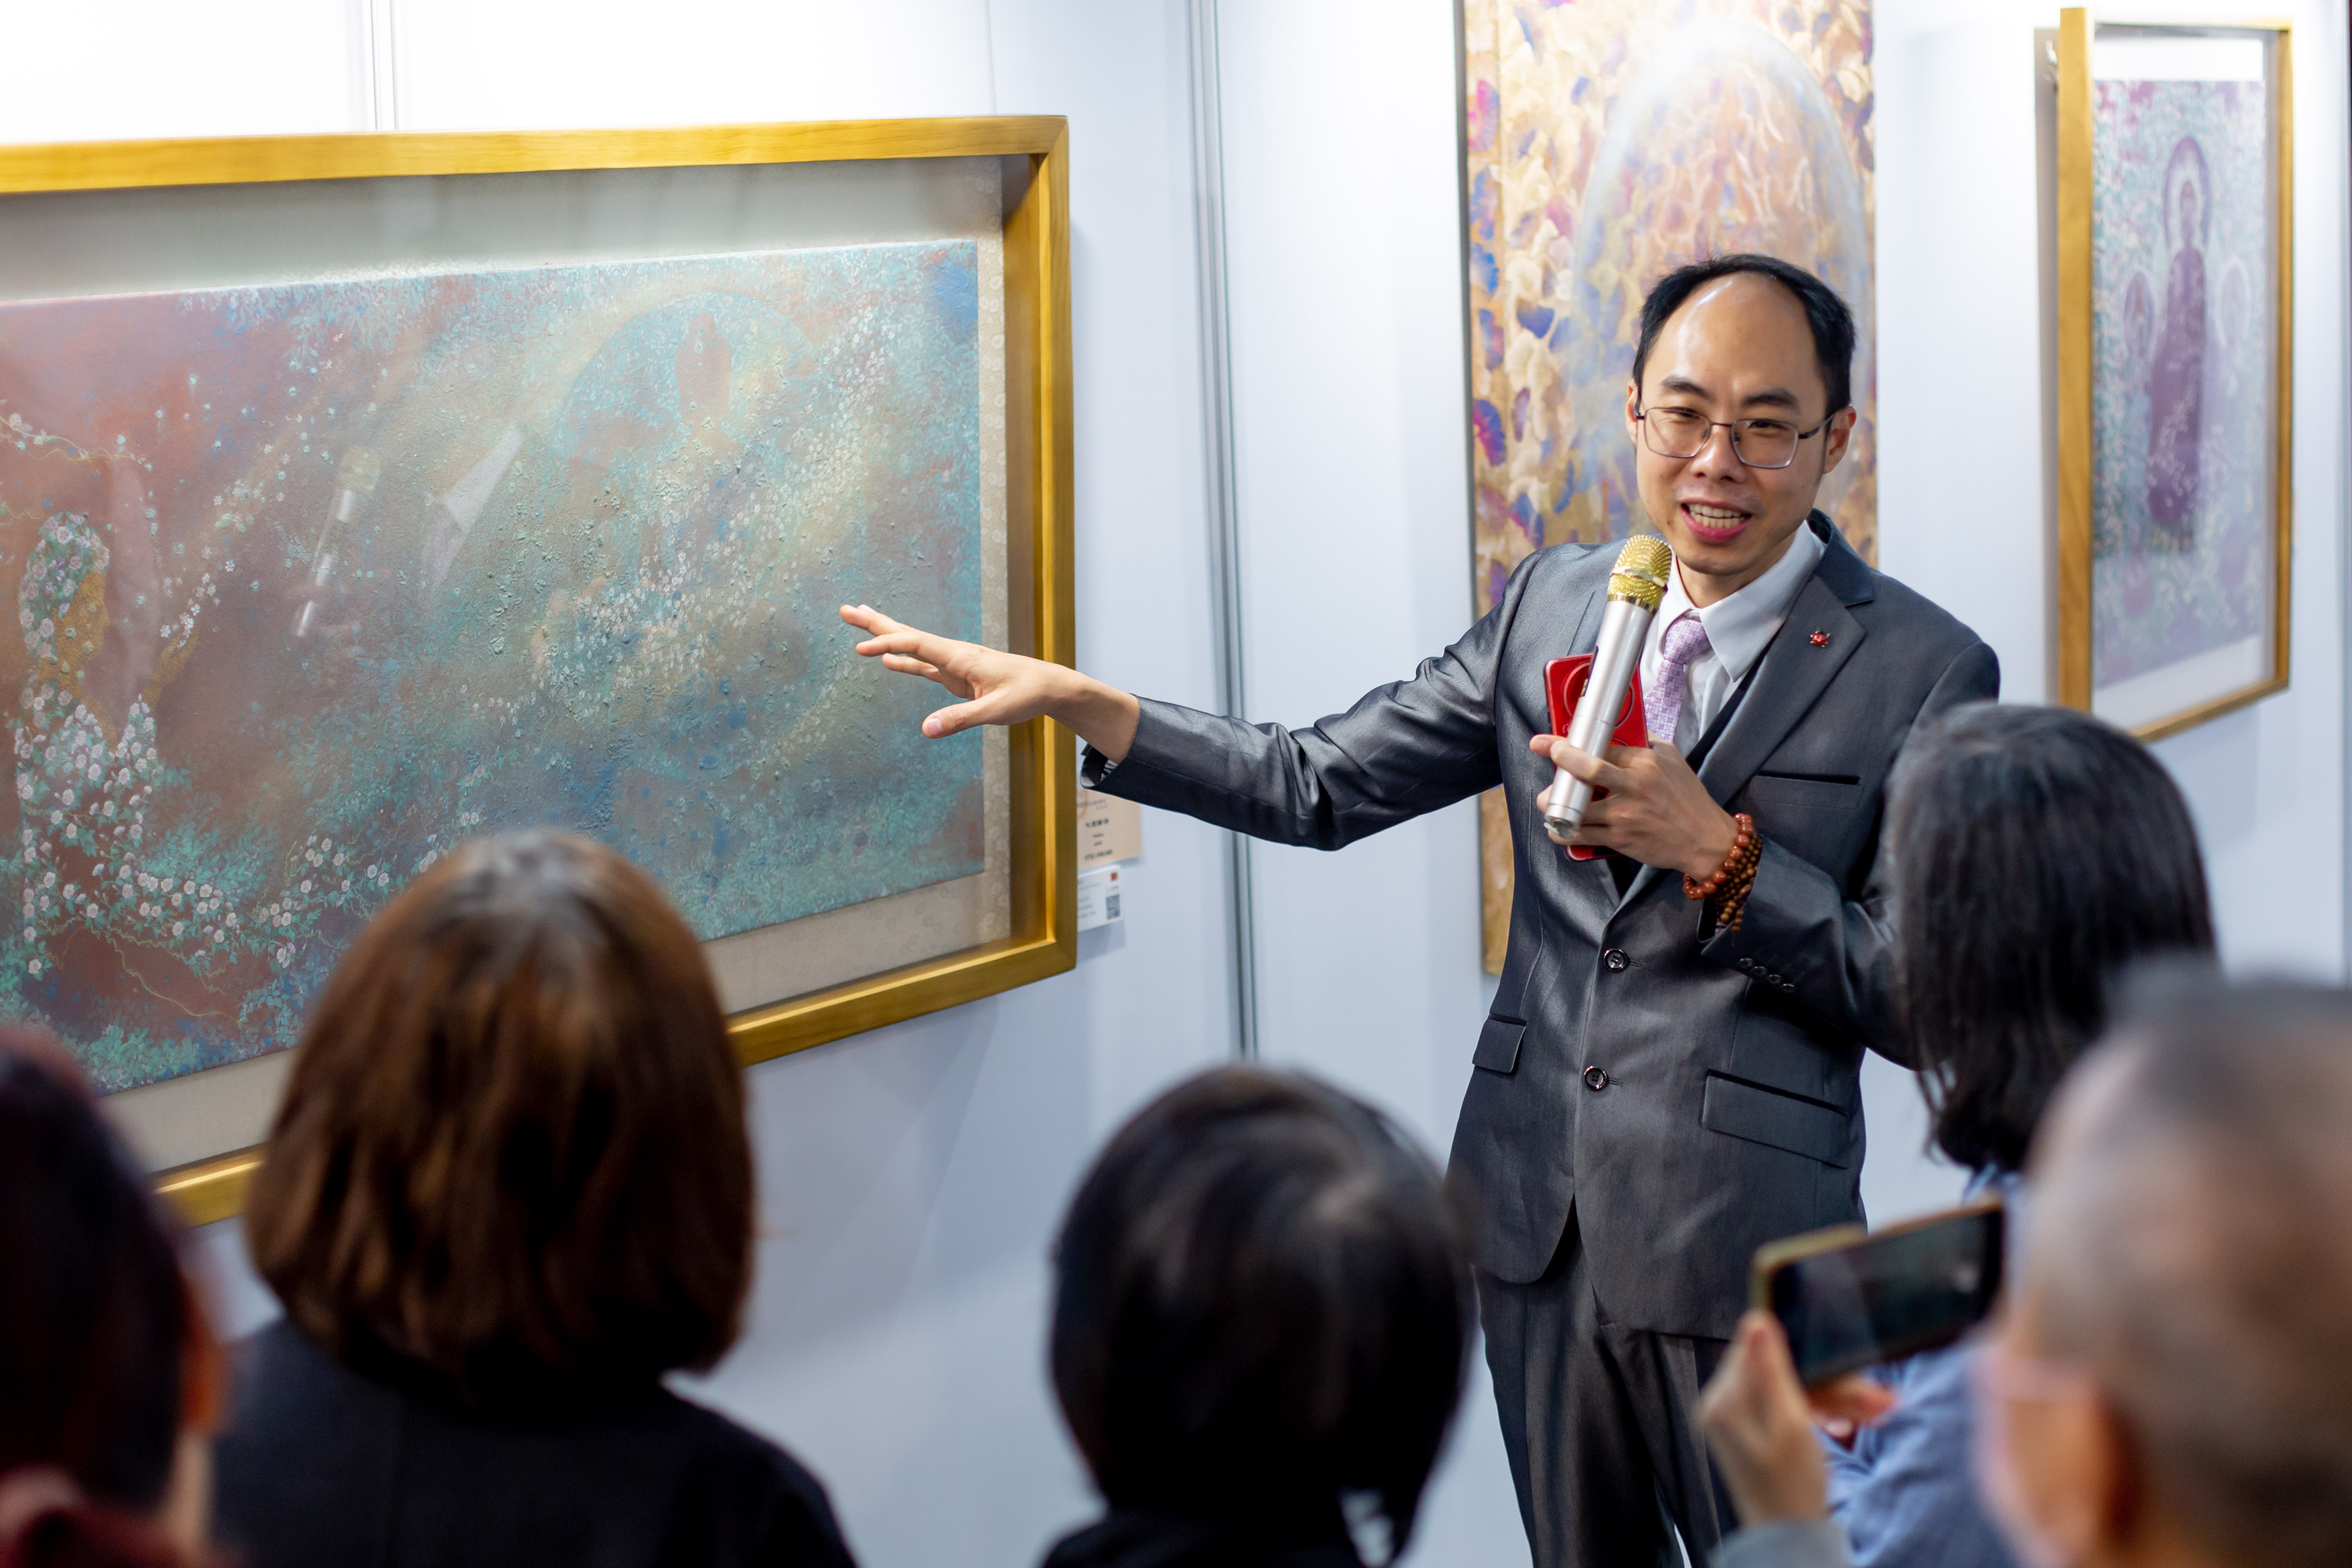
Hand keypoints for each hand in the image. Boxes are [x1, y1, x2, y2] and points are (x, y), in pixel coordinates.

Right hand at [839, 605, 1140, 758]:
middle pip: (907, 633)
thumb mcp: (994, 711)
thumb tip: (927, 729)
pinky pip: (923, 665)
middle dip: (876, 623)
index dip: (888, 644)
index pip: (916, 644)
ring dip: (885, 635)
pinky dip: (903, 660)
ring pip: (912, 645)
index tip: (861, 649)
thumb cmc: (1025, 695)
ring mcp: (952, 663)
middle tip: (845, 609)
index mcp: (960, 657)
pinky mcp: (956, 676)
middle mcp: (952, 654)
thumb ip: (960, 720)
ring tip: (859, 621)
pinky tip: (887, 660)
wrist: (1048, 687)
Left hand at [1529, 734, 1738, 878]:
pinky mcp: (1619, 839)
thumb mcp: (1673, 759)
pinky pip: (1581, 835)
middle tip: (1547, 753)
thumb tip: (1623, 730)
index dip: (1573, 743)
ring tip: (1546, 801)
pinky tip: (1556, 828)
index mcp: (1644, 764)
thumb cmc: (1689, 798)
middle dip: (1561, 759)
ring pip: (1577, 806)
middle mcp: (1632, 787)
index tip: (1551, 742)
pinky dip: (1562, 832)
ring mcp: (1624, 815)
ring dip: (1553, 803)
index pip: (1602, 747)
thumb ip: (1646, 743)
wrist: (1704, 839)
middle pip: (1588, 769)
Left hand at [1697, 1312, 1899, 1525]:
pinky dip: (1821, 1411)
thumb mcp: (1789, 1425)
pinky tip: (1850, 1423)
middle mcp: (1723, 1405)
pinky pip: (1790, 1406)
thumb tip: (1755, 1318)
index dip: (1800, 1346)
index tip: (1837, 1353)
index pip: (1756, 1349)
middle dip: (1831, 1380)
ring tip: (1877, 1409)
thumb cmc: (1790, 1489)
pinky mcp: (1756, 1430)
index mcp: (1723, 1400)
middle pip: (1780, 1369)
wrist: (1790, 1538)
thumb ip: (1772, 1371)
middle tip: (1873, 1394)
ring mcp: (1739, 1418)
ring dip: (1836, 1397)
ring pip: (1792, 1388)